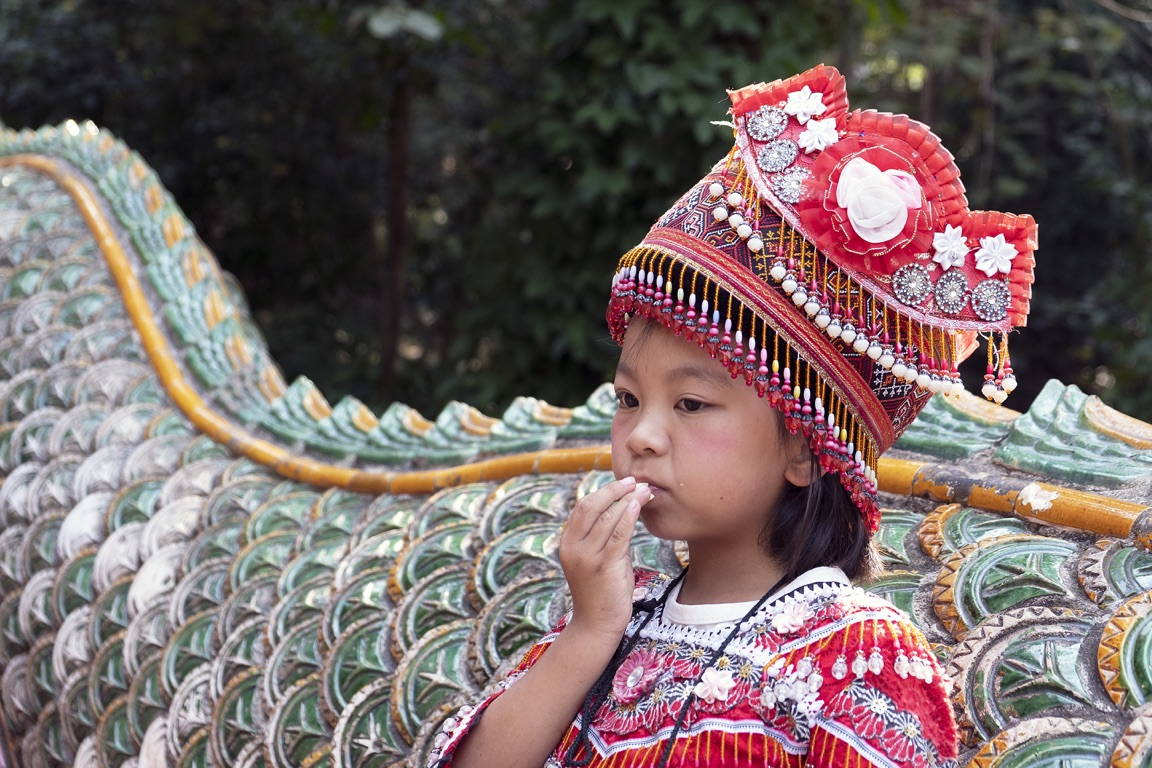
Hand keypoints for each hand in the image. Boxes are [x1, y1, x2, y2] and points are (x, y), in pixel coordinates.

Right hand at [559, 476, 649, 641]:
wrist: (596, 625)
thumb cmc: (601, 591)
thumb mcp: (598, 559)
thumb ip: (605, 537)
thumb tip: (625, 511)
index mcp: (568, 543)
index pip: (583, 508)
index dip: (603, 491)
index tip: (623, 482)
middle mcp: (573, 547)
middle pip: (590, 506)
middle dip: (613, 490)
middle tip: (634, 480)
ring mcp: (586, 557)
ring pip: (606, 518)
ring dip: (627, 500)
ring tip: (644, 490)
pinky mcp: (603, 567)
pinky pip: (617, 535)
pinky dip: (628, 517)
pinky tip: (637, 506)